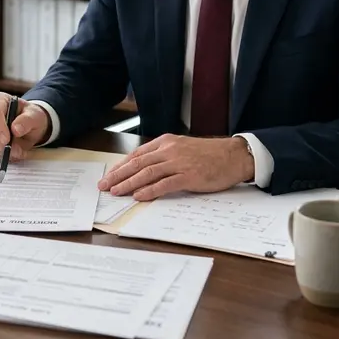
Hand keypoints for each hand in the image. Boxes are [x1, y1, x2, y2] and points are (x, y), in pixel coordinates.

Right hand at [0, 92, 50, 161]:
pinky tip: (12, 153)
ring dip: (2, 150)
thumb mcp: (35, 116)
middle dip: (1, 143)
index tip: (7, 139)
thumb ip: (27, 121)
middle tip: (16, 150)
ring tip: (19, 151)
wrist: (30, 126)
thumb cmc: (31, 117)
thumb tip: (16, 129)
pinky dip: (1, 154)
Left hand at [98, 134, 254, 200]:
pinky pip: (165, 184)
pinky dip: (150, 190)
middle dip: (118, 175)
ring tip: (116, 192)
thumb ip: (164, 156)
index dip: (121, 166)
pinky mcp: (189, 176)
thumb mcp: (182, 148)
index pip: (137, 155)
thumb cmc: (209, 154)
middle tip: (104, 185)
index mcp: (166, 142)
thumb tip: (143, 170)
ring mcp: (179, 162)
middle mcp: (169, 150)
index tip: (109, 175)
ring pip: (147, 173)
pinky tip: (139, 196)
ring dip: (129, 183)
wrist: (234, 156)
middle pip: (138, 164)